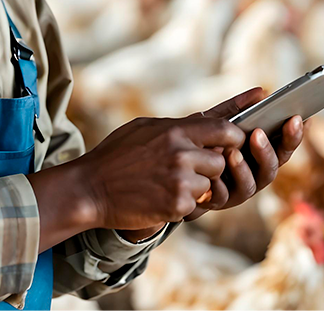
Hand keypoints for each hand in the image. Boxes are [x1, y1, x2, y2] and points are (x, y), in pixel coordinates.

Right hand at [73, 112, 246, 235]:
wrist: (90, 189)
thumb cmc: (116, 155)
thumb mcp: (145, 128)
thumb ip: (177, 125)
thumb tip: (206, 117)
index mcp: (175, 131)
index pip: (225, 129)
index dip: (234, 137)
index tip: (232, 143)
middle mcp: (181, 154)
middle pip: (221, 161)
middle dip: (210, 168)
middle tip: (188, 171)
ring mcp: (180, 181)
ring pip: (209, 185)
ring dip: (195, 188)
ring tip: (168, 185)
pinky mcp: (176, 205)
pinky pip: (195, 205)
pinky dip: (182, 205)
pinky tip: (160, 198)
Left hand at [181, 87, 304, 221]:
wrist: (171, 166)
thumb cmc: (200, 140)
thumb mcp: (216, 120)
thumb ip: (237, 108)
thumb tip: (262, 92)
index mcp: (260, 153)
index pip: (284, 145)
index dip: (294, 135)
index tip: (298, 118)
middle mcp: (255, 173)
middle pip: (273, 166)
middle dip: (268, 150)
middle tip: (258, 133)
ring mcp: (238, 190)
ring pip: (251, 184)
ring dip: (243, 168)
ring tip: (232, 152)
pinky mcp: (218, 201)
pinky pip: (223, 196)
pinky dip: (220, 185)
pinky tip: (213, 173)